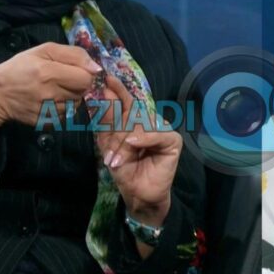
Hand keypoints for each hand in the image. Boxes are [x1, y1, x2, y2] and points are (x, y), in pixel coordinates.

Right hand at [0, 42, 101, 130]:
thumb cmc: (21, 67)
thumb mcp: (44, 50)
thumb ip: (73, 55)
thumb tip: (97, 68)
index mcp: (49, 72)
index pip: (86, 78)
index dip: (85, 73)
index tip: (75, 70)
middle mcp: (51, 94)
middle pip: (83, 92)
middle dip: (78, 84)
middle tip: (62, 78)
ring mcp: (49, 111)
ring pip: (76, 104)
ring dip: (71, 96)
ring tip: (54, 89)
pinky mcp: (47, 123)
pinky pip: (67, 115)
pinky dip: (63, 108)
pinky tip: (49, 101)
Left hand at [97, 76, 181, 225]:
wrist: (138, 194)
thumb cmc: (125, 170)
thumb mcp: (109, 145)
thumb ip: (107, 122)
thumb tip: (100, 96)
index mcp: (135, 119)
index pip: (126, 101)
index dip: (117, 90)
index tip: (106, 79)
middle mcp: (150, 120)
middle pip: (131, 113)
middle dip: (116, 133)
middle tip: (110, 153)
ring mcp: (162, 128)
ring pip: (140, 125)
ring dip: (125, 143)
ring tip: (117, 160)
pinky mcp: (173, 141)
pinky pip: (157, 134)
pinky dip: (143, 139)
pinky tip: (133, 143)